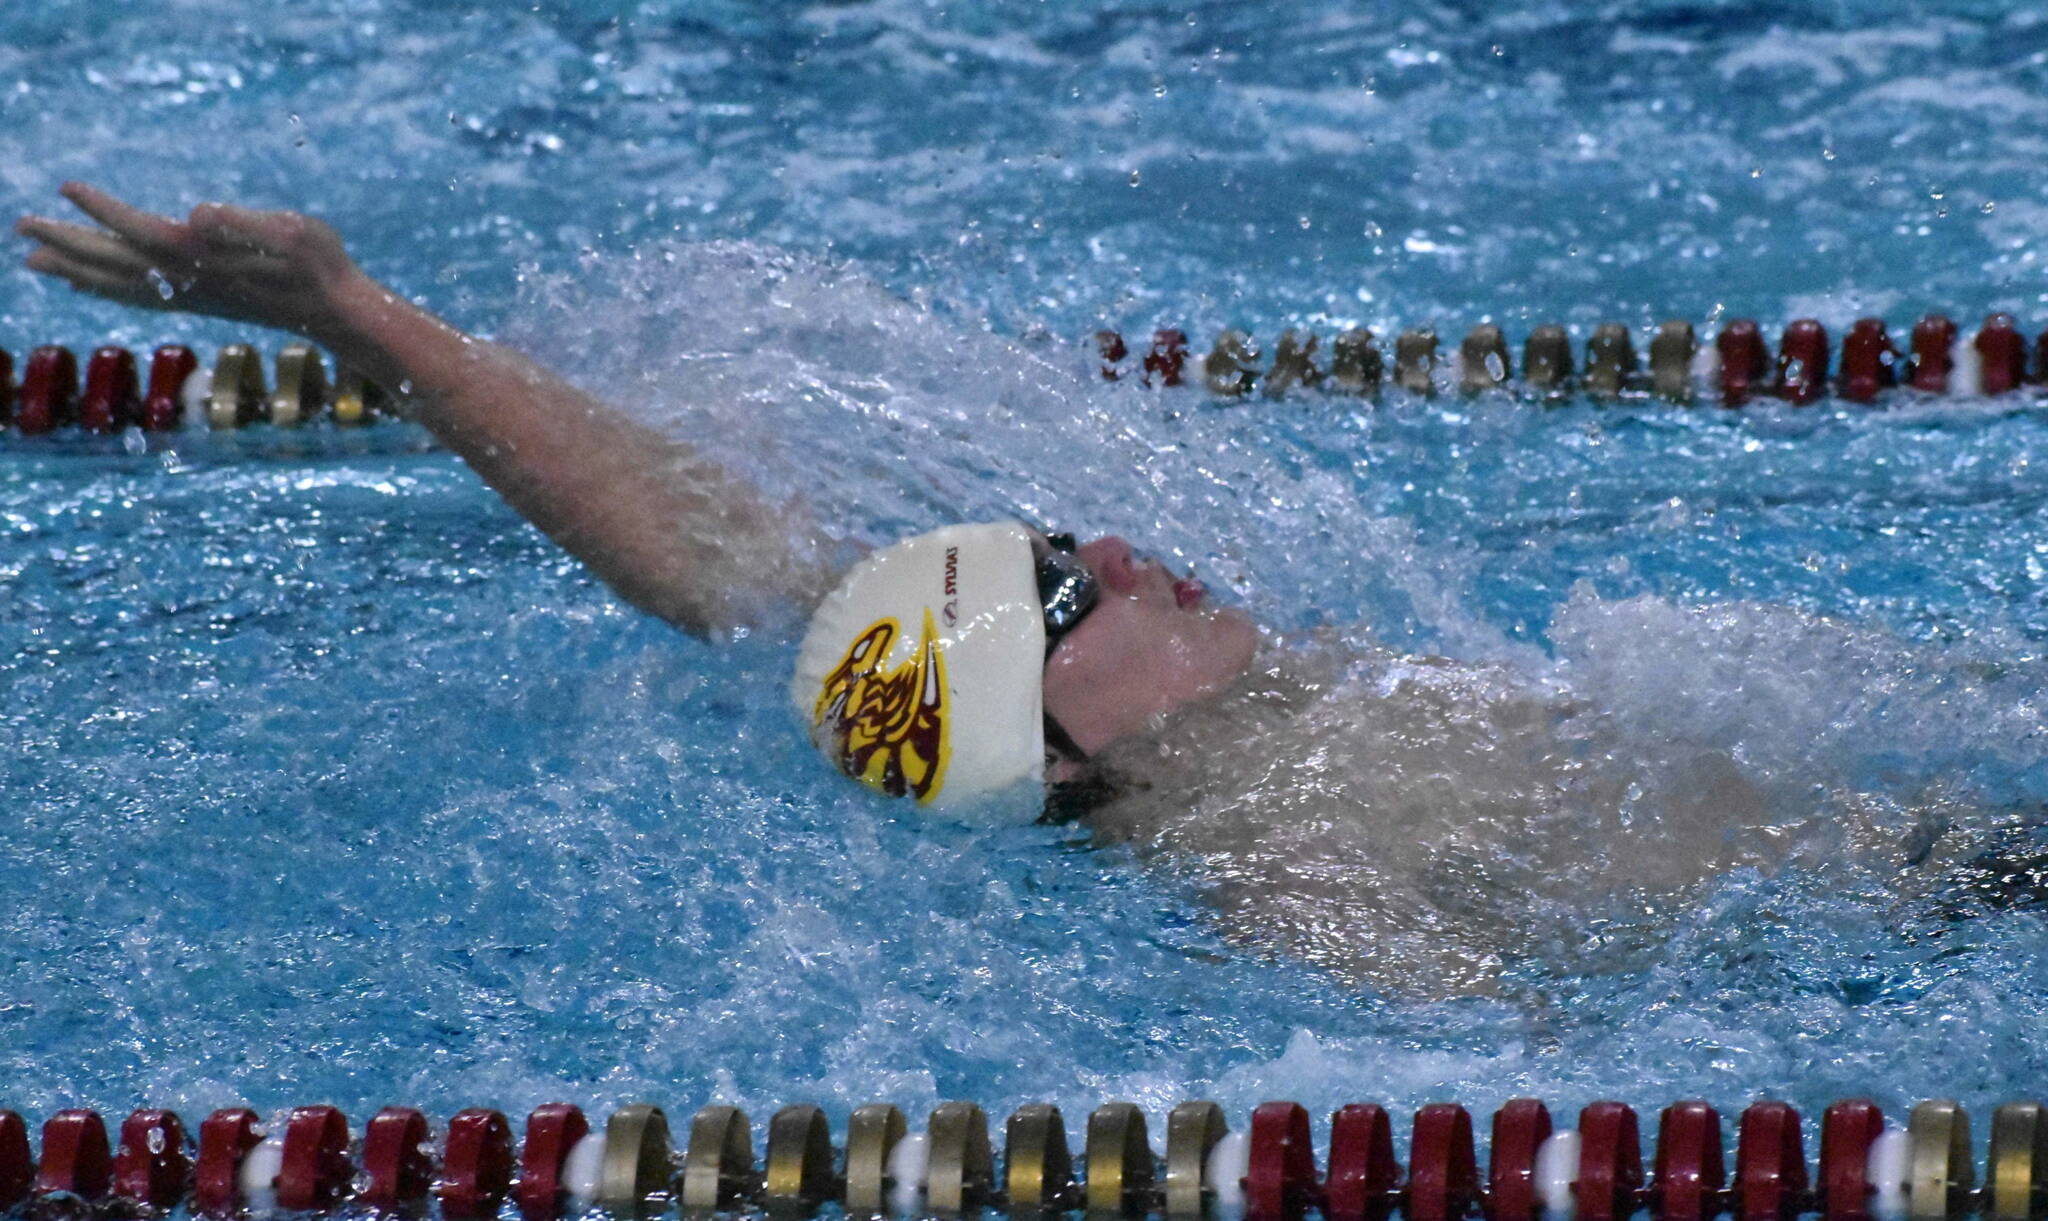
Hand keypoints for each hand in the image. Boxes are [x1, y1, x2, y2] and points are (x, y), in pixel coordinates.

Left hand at [15, 182, 361, 334]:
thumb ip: (242, 222)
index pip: (140, 231)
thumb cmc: (320, 264)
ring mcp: (191, 295)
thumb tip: (198, 214)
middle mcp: (189, 280)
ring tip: (36, 260)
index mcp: (205, 258)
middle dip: (68, 244)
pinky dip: (105, 288)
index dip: (103, 210)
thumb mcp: (291, 232)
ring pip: (119, 283)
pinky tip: (88, 284)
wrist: (337, 311)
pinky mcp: (199, 300)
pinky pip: (137, 295)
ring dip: (75, 270)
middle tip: (22, 227)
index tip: (66, 187)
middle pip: (115, 262)